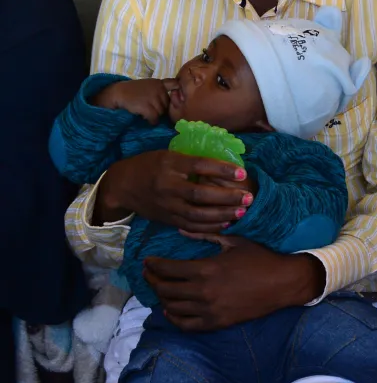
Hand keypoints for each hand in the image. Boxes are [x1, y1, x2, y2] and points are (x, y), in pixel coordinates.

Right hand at [93, 78, 178, 123]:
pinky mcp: (147, 106)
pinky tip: (147, 119)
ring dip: (155, 115)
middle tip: (151, 110)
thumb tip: (172, 102)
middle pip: (167, 104)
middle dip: (161, 109)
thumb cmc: (132, 92)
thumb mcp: (148, 85)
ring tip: (146, 113)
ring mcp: (153, 97)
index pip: (175, 84)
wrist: (116, 94)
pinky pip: (154, 118)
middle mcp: (158, 89)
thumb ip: (160, 90)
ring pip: (161, 112)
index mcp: (159, 83)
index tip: (177, 98)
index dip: (177, 93)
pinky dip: (152, 121)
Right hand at [95, 150, 251, 230]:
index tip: (242, 172)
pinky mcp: (167, 218)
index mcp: (170, 164)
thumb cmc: (151, 165)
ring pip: (196, 214)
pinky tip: (226, 224)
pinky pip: (190, 226)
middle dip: (226, 198)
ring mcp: (167, 205)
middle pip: (200, 194)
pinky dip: (209, 227)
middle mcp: (168, 186)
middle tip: (248, 198)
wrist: (123, 185)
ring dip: (222, 215)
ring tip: (242, 212)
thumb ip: (192, 160)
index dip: (221, 170)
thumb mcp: (169, 155)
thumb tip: (225, 163)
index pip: (199, 166)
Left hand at [144, 238, 324, 330]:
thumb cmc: (260, 258)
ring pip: (172, 307)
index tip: (148, 261)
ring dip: (162, 298)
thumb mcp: (234, 241)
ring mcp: (208, 309)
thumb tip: (181, 230)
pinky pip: (186, 324)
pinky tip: (171, 310)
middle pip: (165, 289)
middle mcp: (202, 291)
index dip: (153, 265)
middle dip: (153, 280)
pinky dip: (174, 318)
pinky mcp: (216, 323)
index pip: (167, 269)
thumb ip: (206, 236)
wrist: (283, 282)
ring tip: (161, 290)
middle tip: (149, 274)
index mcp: (205, 268)